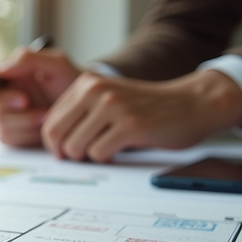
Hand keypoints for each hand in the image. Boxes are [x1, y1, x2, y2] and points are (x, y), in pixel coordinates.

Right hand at [0, 48, 81, 146]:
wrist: (87, 107)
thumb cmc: (71, 81)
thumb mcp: (56, 63)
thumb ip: (28, 59)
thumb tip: (1, 70)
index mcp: (8, 75)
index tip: (13, 93)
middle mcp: (3, 96)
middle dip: (12, 108)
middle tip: (32, 106)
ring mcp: (6, 117)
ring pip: (0, 124)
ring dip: (25, 122)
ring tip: (47, 116)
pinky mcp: (13, 135)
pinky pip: (9, 139)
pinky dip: (27, 135)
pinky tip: (43, 128)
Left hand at [42, 70, 241, 161]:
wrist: (191, 103)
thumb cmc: (148, 107)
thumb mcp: (108, 99)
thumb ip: (80, 111)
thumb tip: (52, 140)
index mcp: (87, 83)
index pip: (50, 120)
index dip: (55, 143)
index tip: (66, 151)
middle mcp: (97, 91)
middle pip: (57, 134)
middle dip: (66, 152)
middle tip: (82, 155)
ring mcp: (113, 107)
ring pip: (76, 147)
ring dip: (88, 155)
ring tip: (106, 148)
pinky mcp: (130, 125)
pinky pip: (99, 153)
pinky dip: (106, 158)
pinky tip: (119, 149)